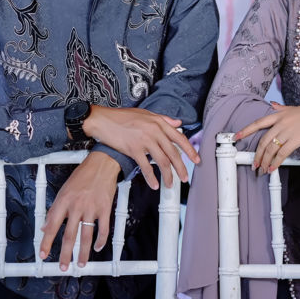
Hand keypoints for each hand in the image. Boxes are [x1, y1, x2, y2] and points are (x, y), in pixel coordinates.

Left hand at [39, 151, 119, 270]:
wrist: (101, 164)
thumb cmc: (82, 176)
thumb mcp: (63, 190)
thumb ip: (54, 210)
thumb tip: (44, 227)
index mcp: (63, 201)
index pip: (52, 226)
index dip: (47, 242)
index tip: (43, 254)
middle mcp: (76, 206)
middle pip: (69, 235)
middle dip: (66, 254)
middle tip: (63, 267)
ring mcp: (91, 208)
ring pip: (86, 236)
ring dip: (84, 253)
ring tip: (82, 264)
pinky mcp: (105, 208)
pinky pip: (103, 229)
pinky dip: (101, 241)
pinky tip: (98, 248)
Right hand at [82, 105, 199, 189]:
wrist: (103, 120)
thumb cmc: (122, 116)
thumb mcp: (146, 113)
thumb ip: (163, 119)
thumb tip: (178, 123)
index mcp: (159, 122)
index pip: (179, 138)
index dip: (190, 150)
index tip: (196, 160)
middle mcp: (154, 131)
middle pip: (173, 153)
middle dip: (181, 168)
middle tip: (185, 177)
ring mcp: (145, 140)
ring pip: (162, 162)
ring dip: (168, 176)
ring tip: (170, 184)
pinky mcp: (134, 149)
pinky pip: (146, 167)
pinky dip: (151, 178)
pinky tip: (154, 185)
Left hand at [234, 101, 299, 172]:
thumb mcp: (294, 108)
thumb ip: (281, 108)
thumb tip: (273, 105)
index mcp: (279, 114)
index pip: (258, 123)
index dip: (246, 130)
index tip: (236, 137)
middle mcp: (281, 122)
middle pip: (263, 140)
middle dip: (257, 154)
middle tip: (254, 164)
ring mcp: (288, 131)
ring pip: (271, 149)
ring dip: (265, 161)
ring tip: (263, 169)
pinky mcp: (296, 140)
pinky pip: (282, 153)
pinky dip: (276, 162)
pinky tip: (273, 168)